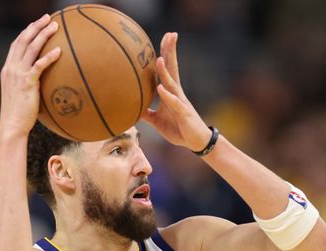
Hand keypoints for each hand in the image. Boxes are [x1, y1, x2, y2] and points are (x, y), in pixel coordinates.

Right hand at [0, 15, 61, 135]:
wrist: (12, 125)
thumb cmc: (19, 114)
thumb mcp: (20, 94)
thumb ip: (28, 84)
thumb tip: (43, 82)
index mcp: (8, 69)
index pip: (16, 45)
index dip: (26, 32)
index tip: (36, 24)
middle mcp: (11, 68)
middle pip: (23, 40)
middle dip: (35, 26)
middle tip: (48, 18)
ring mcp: (18, 74)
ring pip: (30, 48)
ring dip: (43, 35)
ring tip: (56, 27)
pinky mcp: (27, 83)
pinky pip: (39, 65)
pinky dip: (49, 57)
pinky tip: (59, 51)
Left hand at [142, 32, 210, 151]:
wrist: (194, 141)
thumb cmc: (178, 128)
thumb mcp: (157, 120)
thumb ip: (145, 112)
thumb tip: (130, 109)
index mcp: (171, 92)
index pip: (168, 68)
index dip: (166, 53)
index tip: (165, 37)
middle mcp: (177, 92)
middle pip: (173, 68)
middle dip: (171, 51)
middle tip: (170, 34)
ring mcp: (180, 102)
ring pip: (172, 83)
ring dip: (165, 71)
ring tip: (159, 58)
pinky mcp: (183, 113)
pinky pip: (174, 103)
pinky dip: (167, 96)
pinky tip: (161, 89)